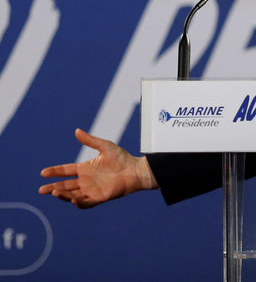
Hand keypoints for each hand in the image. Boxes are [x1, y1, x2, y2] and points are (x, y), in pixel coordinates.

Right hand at [39, 128, 157, 208]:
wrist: (136, 170)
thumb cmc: (122, 158)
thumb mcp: (105, 146)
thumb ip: (90, 141)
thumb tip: (77, 131)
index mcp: (86, 168)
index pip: (66, 171)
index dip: (55, 172)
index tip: (43, 172)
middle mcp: (86, 180)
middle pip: (65, 185)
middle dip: (53, 187)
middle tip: (41, 190)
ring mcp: (92, 190)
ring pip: (73, 195)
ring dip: (63, 195)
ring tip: (54, 192)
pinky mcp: (100, 197)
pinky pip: (86, 203)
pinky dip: (79, 203)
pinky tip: (73, 200)